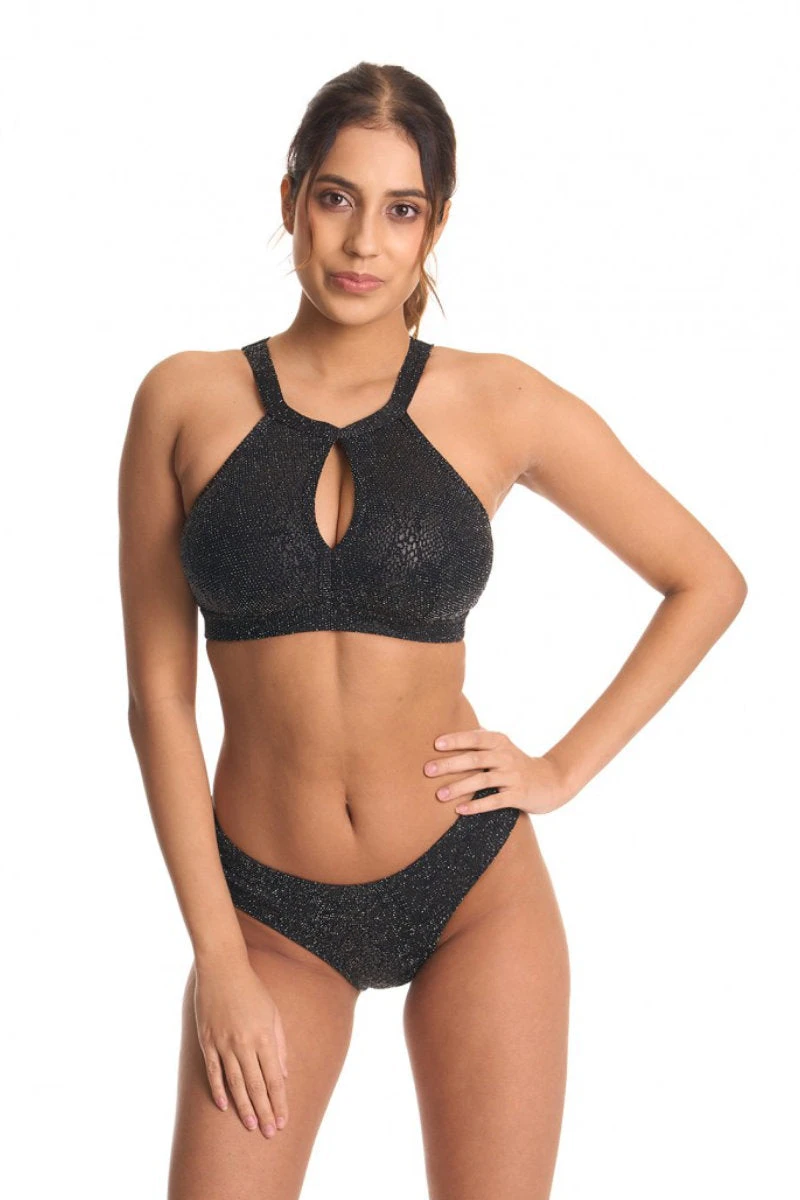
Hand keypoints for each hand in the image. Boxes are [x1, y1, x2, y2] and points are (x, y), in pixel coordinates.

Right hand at [193, 956, 289, 1138]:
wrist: (222, 968)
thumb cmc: (252, 989)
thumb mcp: (273, 1013)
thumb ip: (279, 1044)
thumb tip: (282, 1074)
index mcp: (264, 1036)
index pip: (274, 1078)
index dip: (279, 1102)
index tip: (283, 1121)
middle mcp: (245, 1044)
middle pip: (257, 1086)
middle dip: (265, 1112)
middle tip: (269, 1133)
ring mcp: (224, 1044)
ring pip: (236, 1084)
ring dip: (244, 1107)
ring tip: (252, 1126)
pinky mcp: (207, 1041)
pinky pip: (213, 1072)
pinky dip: (219, 1090)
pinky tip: (225, 1107)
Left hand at [423, 726, 571, 816]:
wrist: (551, 781)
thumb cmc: (516, 763)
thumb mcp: (502, 746)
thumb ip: (480, 739)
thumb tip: (450, 727)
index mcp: (499, 742)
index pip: (475, 738)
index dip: (456, 740)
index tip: (435, 744)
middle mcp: (506, 756)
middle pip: (474, 759)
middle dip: (450, 764)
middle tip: (428, 771)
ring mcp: (512, 776)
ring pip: (482, 781)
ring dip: (459, 787)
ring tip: (440, 795)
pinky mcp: (518, 795)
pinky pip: (495, 801)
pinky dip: (477, 806)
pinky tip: (460, 810)